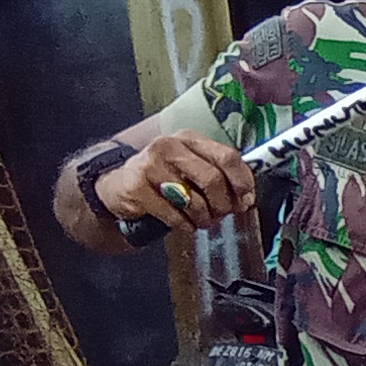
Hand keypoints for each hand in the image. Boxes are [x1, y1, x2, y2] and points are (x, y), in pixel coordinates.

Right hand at [92, 128, 253, 234]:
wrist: (118, 186)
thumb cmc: (164, 180)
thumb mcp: (192, 170)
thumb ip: (221, 179)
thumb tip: (246, 200)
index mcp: (189, 139)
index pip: (228, 156)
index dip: (243, 182)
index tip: (246, 200)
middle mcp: (170, 146)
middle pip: (213, 179)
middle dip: (223, 205)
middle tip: (222, 215)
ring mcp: (150, 164)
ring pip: (194, 201)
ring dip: (204, 219)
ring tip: (201, 221)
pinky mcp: (137, 186)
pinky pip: (174, 215)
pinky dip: (185, 226)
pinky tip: (183, 224)